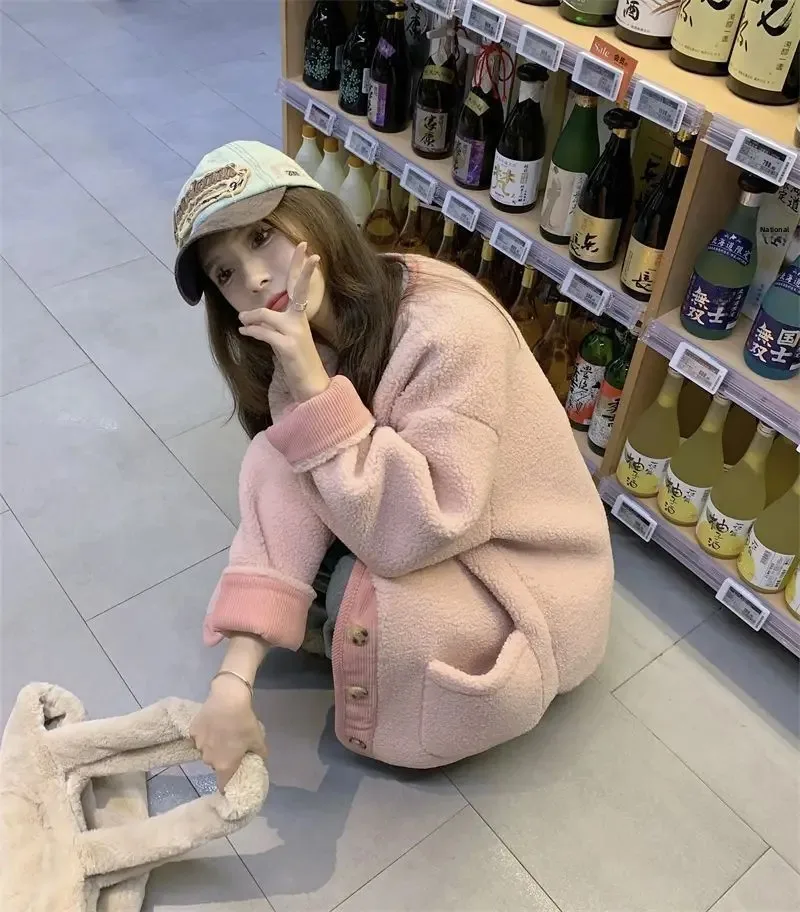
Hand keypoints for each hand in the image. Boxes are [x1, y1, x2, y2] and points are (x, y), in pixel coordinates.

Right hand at [190, 674, 267, 791]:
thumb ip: (259, 754)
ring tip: (222, 732)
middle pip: (215, 764)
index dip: (226, 784)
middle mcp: (209, 759)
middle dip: (222, 758)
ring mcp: (198, 745)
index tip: (230, 780)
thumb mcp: (258, 739)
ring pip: (206, 750)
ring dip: (212, 745)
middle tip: (230, 745)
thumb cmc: (244, 722)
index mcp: (224, 765)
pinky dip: (205, 734)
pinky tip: (213, 723)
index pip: (222, 784)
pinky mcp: (192, 731)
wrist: (228, 699)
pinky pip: (198, 738)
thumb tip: (261, 760)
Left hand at [238, 242, 330, 401]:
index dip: (303, 269)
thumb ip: (273, 324)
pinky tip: (244, 331)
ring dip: (250, 317)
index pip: (300, 289)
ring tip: (242, 321)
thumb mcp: (286, 339)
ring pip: (267, 316)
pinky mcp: (287, 346)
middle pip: (299, 289)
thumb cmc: (296, 362)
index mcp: (300, 318)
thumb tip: (249, 316)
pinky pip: (264, 332)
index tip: (307, 249)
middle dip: (302, 269)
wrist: (310, 385)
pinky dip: (251, 331)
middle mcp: (300, 321)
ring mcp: (295, 333)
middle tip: (305, 248)